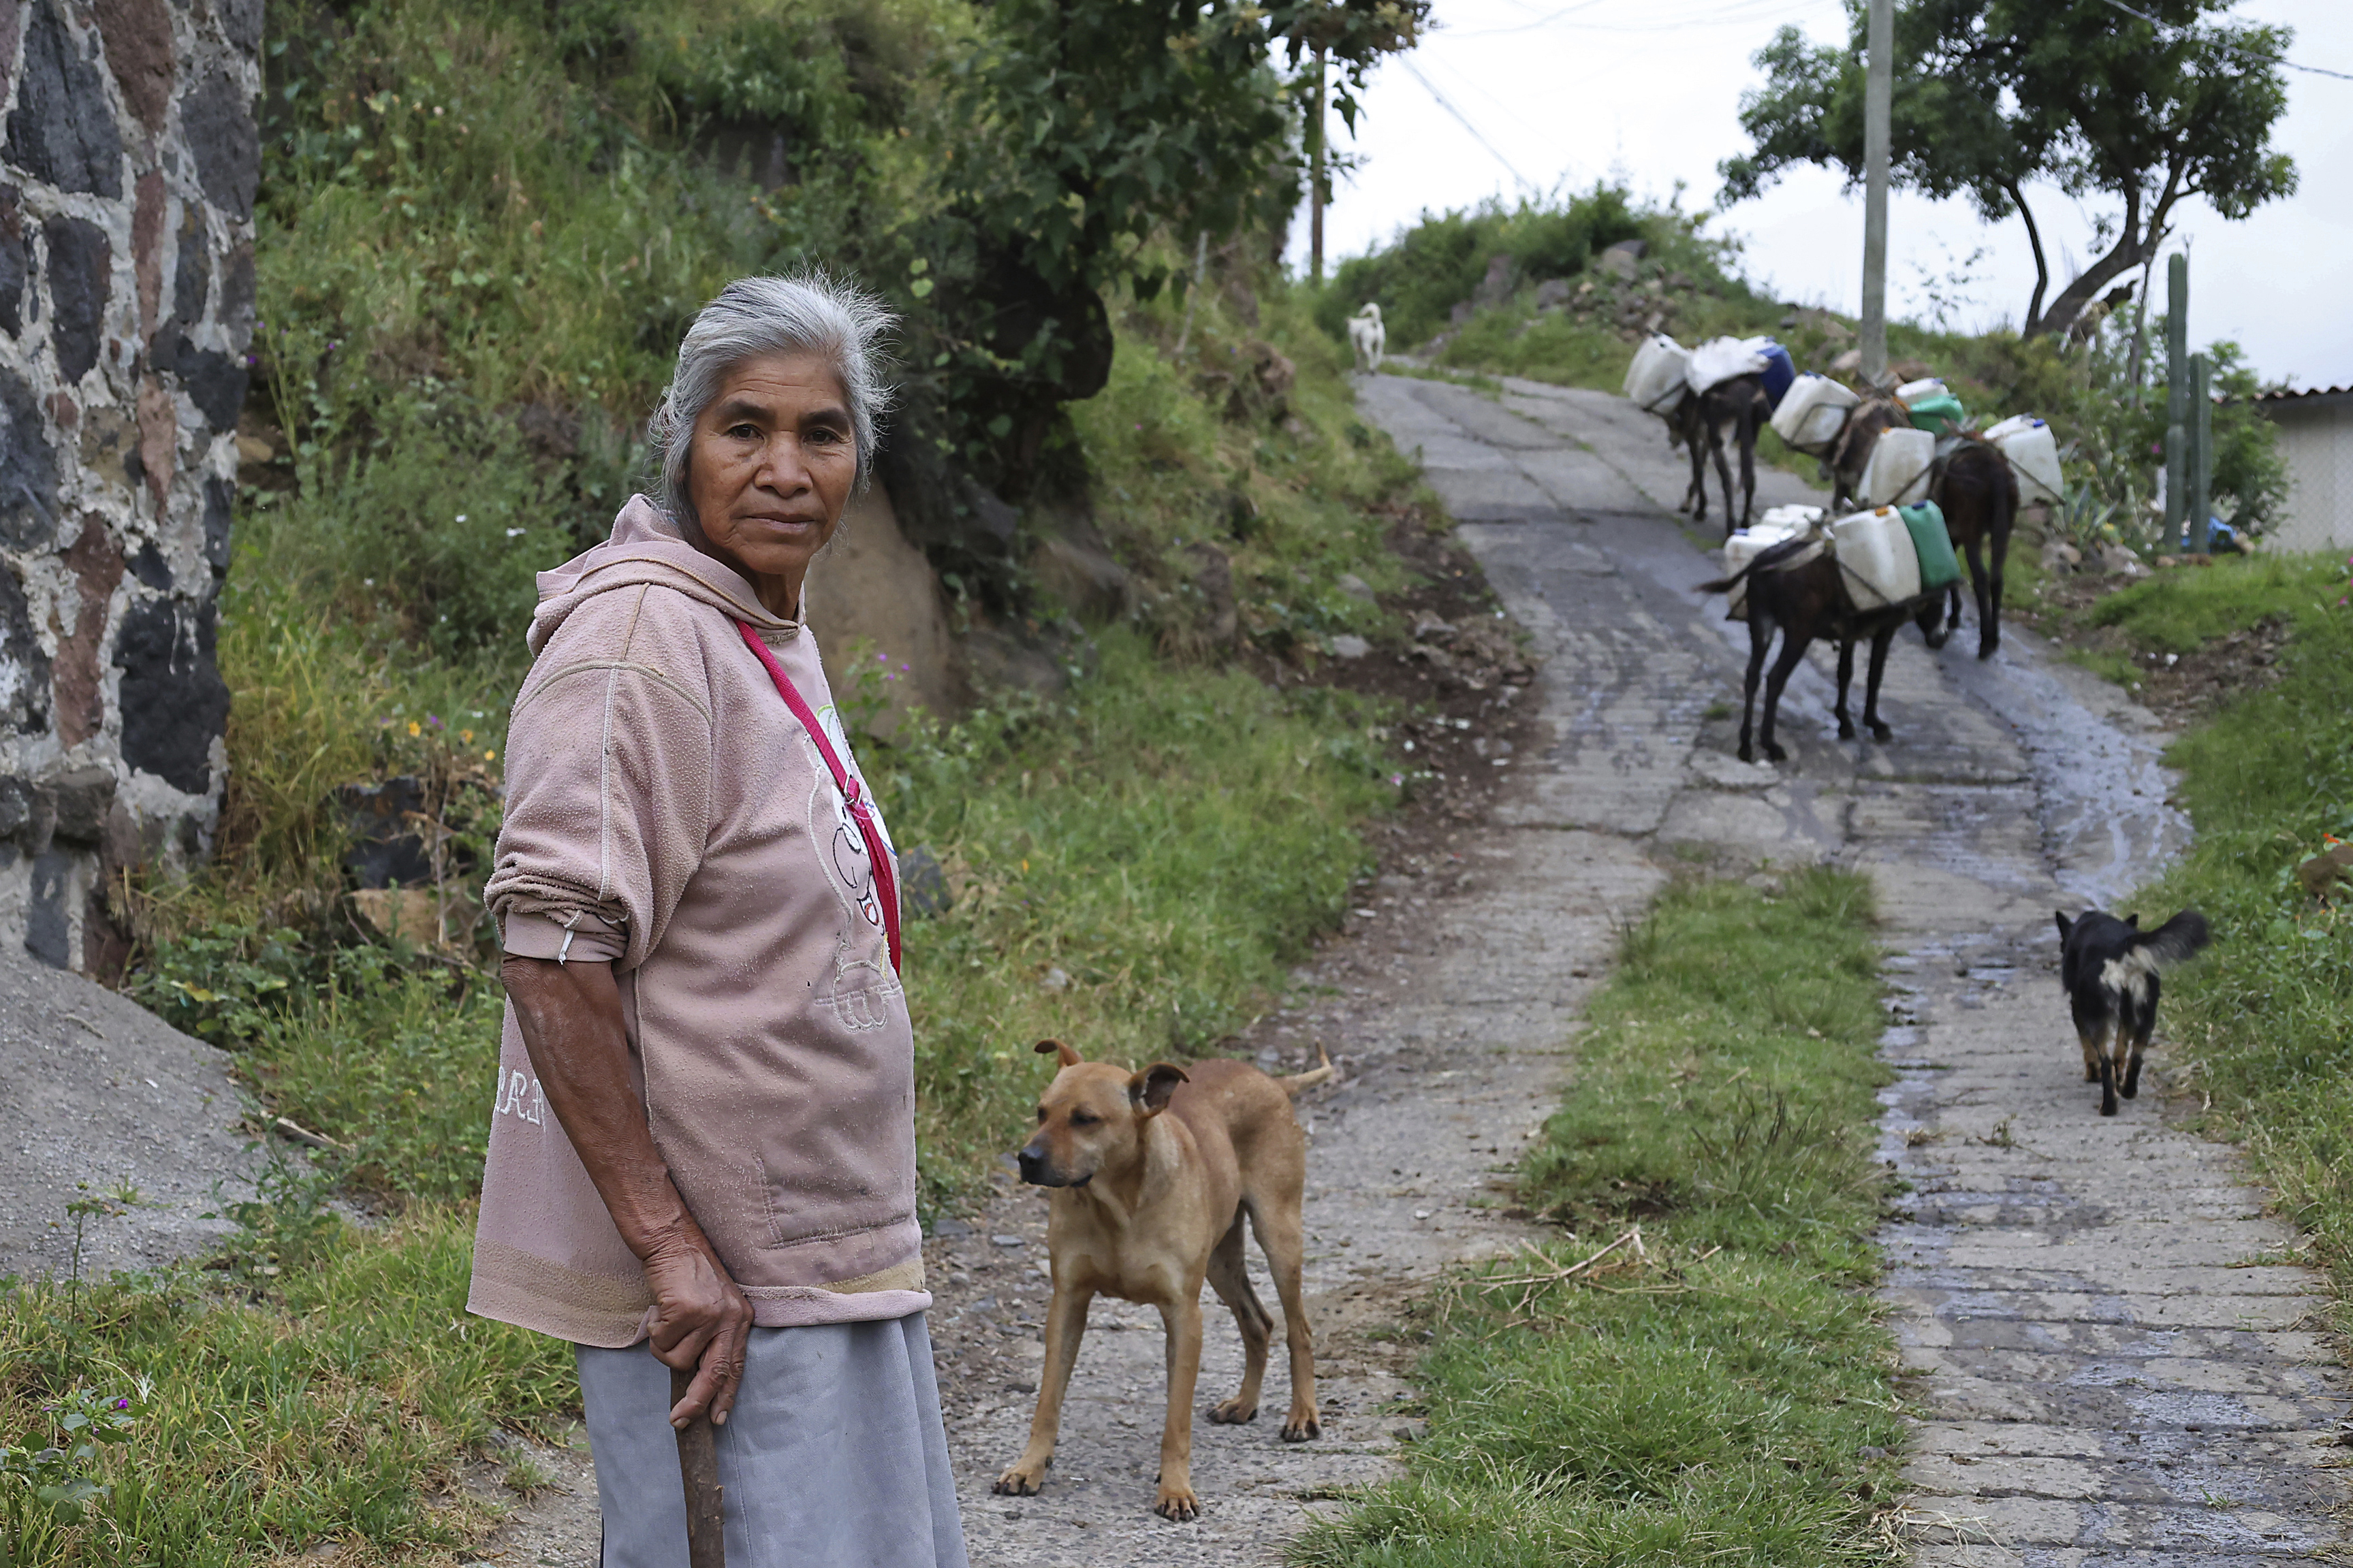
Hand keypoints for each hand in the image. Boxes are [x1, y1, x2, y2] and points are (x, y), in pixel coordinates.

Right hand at [642, 1226, 753, 1428]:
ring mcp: (709, 1315)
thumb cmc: (690, 1274)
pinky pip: (662, 1343)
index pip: (736, 1366)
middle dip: (696, 1402)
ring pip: (678, 1360)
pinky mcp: (686, 1311)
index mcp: (740, 1319)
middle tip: (678, 1420)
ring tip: (665, 1322)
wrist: (674, 1241)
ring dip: (664, 1347)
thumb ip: (712, 1337)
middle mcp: (730, 1319)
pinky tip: (659, 1312)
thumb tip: (696, 1378)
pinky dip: (654, 1332)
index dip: (726, 1395)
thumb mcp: (714, 1304)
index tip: (718, 1419)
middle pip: (715, 1374)